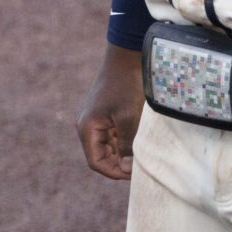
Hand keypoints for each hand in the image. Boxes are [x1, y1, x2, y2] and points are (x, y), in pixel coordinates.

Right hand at [75, 43, 142, 180]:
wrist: (126, 58)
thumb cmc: (125, 86)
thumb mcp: (128, 118)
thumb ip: (126, 144)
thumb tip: (125, 169)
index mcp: (87, 128)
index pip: (96, 163)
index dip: (115, 172)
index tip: (136, 173)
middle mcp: (88, 127)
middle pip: (101, 157)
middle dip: (120, 164)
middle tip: (143, 165)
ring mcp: (97, 121)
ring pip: (108, 148)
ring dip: (124, 153)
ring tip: (144, 153)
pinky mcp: (106, 115)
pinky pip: (113, 136)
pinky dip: (125, 142)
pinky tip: (140, 140)